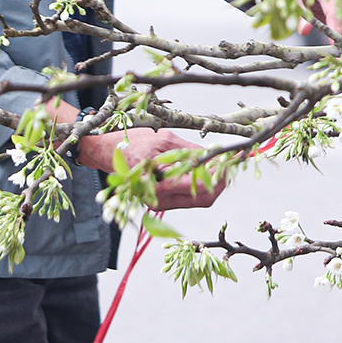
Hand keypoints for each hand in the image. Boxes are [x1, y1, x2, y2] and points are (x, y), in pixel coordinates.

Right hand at [78, 127, 223, 210]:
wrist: (107, 152)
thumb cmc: (133, 142)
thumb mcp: (164, 140)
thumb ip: (189, 152)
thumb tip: (214, 156)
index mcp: (161, 184)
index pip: (201, 187)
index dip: (221, 174)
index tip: (234, 159)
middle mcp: (162, 199)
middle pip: (205, 199)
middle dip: (222, 180)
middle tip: (233, 160)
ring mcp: (161, 202)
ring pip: (199, 199)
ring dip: (214, 182)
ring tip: (225, 161)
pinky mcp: (162, 199)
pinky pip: (188, 196)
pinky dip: (202, 184)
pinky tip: (209, 167)